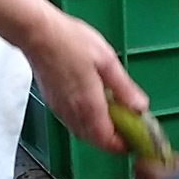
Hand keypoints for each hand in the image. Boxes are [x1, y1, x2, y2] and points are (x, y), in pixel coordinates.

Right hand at [25, 7, 147, 152]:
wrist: (38, 34)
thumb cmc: (72, 42)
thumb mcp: (107, 61)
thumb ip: (124, 88)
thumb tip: (140, 107)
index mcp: (89, 106)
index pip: (108, 142)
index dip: (124, 144)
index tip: (137, 134)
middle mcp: (72, 114)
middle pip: (96, 141)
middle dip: (114, 138)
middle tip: (129, 120)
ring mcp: (60, 109)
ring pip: (84, 132)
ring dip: (101, 129)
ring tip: (115, 109)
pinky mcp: (53, 102)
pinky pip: (73, 121)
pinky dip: (88, 120)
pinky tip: (95, 101)